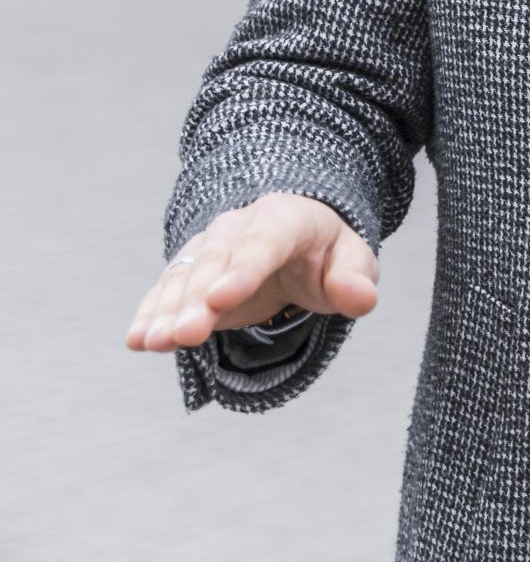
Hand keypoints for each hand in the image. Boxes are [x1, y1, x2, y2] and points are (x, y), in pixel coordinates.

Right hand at [125, 192, 377, 353]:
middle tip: (185, 335)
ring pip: (185, 277)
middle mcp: (239, 228)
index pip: (264, 242)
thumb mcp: (352, 260)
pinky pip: (166, 290)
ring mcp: (208, 248)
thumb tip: (360, 298)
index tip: (222, 299)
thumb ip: (355, 279)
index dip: (243, 270)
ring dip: (168, 311)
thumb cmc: (326, 253)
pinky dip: (151, 314)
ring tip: (154, 343)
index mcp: (286, 218)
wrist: (296, 241)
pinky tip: (137, 340)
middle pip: (215, 262)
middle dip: (197, 300)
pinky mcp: (189, 273)